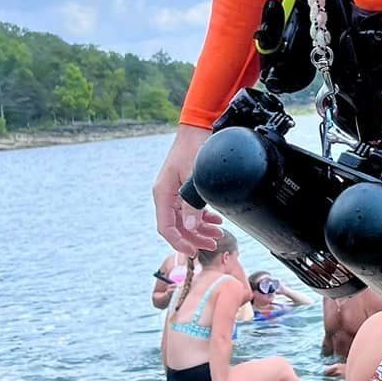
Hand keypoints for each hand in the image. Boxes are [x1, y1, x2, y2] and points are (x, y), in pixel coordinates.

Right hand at [153, 123, 222, 253]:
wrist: (197, 129)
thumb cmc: (194, 148)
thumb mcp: (194, 177)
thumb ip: (191, 203)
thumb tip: (190, 226)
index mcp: (163, 194)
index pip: (166, 227)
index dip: (179, 242)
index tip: (193, 251)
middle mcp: (166, 196)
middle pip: (177, 227)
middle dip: (195, 238)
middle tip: (213, 244)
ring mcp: (174, 193)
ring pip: (185, 220)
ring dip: (201, 229)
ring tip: (218, 234)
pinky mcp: (183, 190)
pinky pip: (190, 211)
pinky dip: (202, 218)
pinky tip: (215, 221)